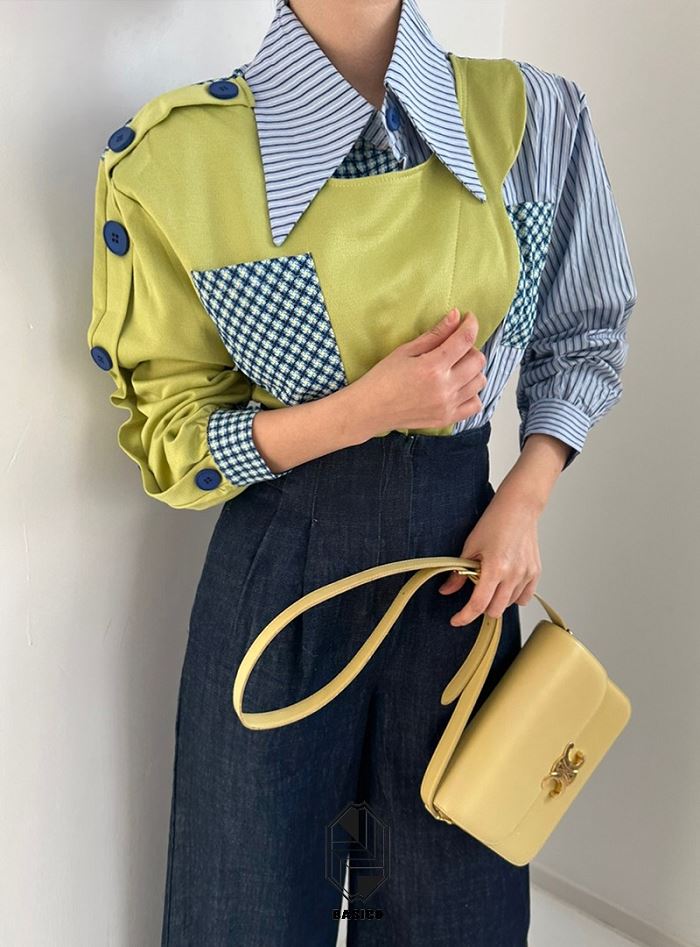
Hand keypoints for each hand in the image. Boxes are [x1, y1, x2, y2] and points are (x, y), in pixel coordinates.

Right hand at [350, 308, 487, 437]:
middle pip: (478, 361)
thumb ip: (435, 334)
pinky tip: (459, 387)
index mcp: (432, 367)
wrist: (371, 409)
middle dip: (471, 348)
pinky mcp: (447, 418)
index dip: (471, 325)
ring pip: (480, 381)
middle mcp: (444, 387)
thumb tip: (455, 316)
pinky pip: (475, 404)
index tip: (469, 319)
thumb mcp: (406, 350)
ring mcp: (448, 405)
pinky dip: (472, 393)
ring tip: (456, 368)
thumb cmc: (383, 378)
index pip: (464, 340)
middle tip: (456, 347)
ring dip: (472, 370)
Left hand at [438, 487, 541, 624]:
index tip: (456, 620)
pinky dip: (512, 596)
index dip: (465, 616)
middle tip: (474, 596)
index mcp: (495, 568)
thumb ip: (459, 573)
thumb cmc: (494, 522)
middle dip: (481, 609)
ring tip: (491, 582)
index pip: (479, 604)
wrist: (519, 508)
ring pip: (509, 605)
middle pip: (495, 610)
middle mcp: (513, 574)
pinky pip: (524, 597)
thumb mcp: (470, 547)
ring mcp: (527, 575)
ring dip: (497, 601)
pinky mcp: (535, 572)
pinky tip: (505, 584)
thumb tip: (446, 590)